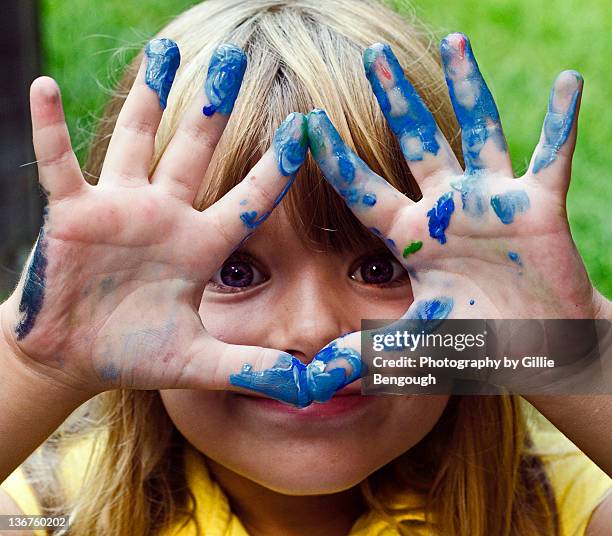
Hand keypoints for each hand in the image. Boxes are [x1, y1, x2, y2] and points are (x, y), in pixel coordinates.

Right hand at [1, 40, 307, 396]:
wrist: (77, 356)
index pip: (249, 199)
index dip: (278, 167)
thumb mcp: (200, 363)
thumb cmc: (137, 354)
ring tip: (165, 49)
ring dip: (148, 96)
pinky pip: (59, 164)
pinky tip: (45, 87)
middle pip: (196, 151)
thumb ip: (253, 368)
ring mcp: (120, 208)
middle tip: (234, 57)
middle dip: (214, 107)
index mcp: (201, 246)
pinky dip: (50, 128)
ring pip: (138, 140)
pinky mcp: (73, 214)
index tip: (305, 127)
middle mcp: (166, 216)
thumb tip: (311, 386)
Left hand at [232, 32, 608, 403]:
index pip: (363, 189)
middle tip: (374, 55)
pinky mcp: (538, 207)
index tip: (304, 121)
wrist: (532, 351)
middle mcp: (447, 209)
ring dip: (469, 88)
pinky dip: (562, 122)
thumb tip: (311, 375)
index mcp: (411, 237)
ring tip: (456, 39)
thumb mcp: (415, 344)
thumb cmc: (473, 343)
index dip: (334, 158)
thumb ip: (365, 352)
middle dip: (397, 99)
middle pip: (417, 143)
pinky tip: (569, 82)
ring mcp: (493, 201)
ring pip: (477, 133)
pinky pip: (552, 156)